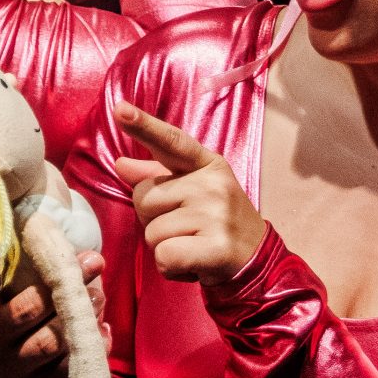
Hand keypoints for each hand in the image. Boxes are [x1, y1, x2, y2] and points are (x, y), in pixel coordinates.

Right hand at [0, 244, 110, 377]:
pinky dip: (91, 347)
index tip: (49, 236)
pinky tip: (102, 329)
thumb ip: (3, 265)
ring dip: (82, 316)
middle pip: (28, 310)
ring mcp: (15, 364)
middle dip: (65, 283)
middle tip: (94, 259)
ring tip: (99, 294)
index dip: (21, 256)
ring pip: (52, 341)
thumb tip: (43, 220)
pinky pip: (70, 368)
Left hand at [109, 102, 266, 282]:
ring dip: (163, 246)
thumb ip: (156, 176)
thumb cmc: (214, 222)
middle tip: (184, 227)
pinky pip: (164, 256)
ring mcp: (217, 215)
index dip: (144, 125)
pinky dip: (170, 268)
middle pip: (143, 197)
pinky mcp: (217, 247)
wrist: (256, 260)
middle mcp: (213, 184)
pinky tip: (192, 263)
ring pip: (151, 232)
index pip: (171, 141)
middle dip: (153, 218)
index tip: (120, 109)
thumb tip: (121, 163)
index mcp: (206, 164)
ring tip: (192, 244)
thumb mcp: (191, 192)